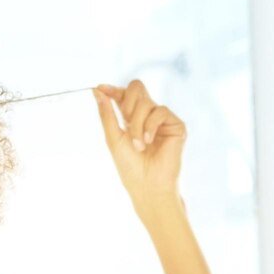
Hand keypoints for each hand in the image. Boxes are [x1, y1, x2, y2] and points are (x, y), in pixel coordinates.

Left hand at [92, 79, 187, 211]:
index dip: (112, 89)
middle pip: (137, 87)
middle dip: (127, 101)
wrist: (147, 185)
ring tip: (139, 145)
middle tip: (126, 120)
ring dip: (137, 124)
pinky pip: (161, 111)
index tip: (100, 88)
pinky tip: (149, 142)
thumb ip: (107, 114)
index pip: (123, 95)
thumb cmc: (130, 167)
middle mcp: (148, 115)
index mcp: (132, 118)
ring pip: (146, 103)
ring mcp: (162, 120)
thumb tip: (97, 90)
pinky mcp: (176, 125)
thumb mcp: (114, 138)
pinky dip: (150, 126)